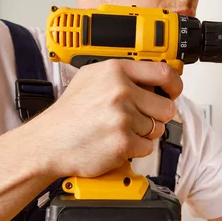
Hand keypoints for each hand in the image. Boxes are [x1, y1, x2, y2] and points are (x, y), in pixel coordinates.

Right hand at [22, 60, 182, 177]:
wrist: (47, 143)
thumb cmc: (69, 115)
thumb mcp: (91, 79)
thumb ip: (122, 75)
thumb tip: (155, 78)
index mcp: (114, 71)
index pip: (163, 73)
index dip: (174, 85)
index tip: (173, 92)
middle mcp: (120, 91)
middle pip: (166, 107)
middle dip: (156, 117)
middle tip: (137, 120)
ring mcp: (122, 117)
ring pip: (157, 129)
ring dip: (143, 134)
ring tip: (118, 131)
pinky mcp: (123, 142)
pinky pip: (147, 147)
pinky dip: (135, 149)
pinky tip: (115, 143)